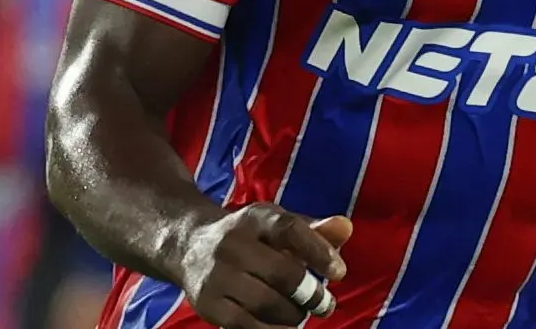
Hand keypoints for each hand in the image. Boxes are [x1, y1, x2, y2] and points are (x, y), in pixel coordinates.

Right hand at [174, 204, 352, 326]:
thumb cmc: (249, 238)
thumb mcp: (277, 225)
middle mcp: (233, 244)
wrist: (189, 246)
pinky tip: (284, 327)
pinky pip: (247, 326)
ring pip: (268, 304)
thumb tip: (346, 227)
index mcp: (255, 218)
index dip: (319, 251)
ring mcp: (218, 275)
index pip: (290, 229)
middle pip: (283, 273)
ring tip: (301, 314)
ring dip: (294, 316)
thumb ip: (314, 231)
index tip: (340, 272)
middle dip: (312, 294)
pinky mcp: (209, 305)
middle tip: (325, 304)